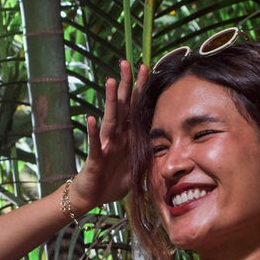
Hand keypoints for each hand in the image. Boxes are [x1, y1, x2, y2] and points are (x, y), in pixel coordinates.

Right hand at [71, 60, 146, 210]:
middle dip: (125, 85)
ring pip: (110, 119)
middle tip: (127, 62)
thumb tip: (169, 149)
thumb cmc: (112, 182)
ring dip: (110, 101)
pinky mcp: (96, 159)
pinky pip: (95, 144)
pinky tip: (90, 118)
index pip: (135, 109)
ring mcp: (105, 145)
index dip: (139, 90)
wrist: (92, 197)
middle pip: (122, 106)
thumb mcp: (138, 168)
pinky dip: (92, 132)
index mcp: (127, 137)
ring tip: (111, 81)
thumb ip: (150, 156)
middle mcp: (116, 137)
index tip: (146, 68)